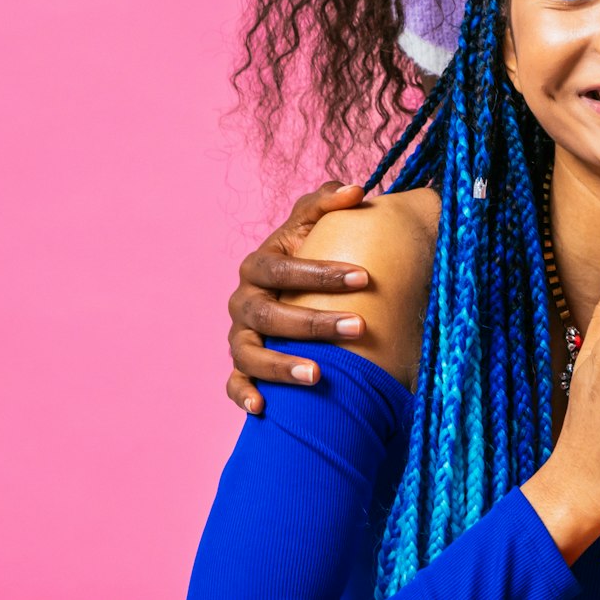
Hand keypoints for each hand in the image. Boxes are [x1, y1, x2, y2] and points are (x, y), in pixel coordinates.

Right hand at [225, 181, 374, 412]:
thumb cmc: (310, 252)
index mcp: (258, 266)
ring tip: (318, 375)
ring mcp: (240, 336)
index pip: (282, 269)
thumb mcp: (315, 224)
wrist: (297, 288)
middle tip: (359, 328)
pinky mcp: (242, 366)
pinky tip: (264, 408)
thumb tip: (356, 191)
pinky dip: (244, 395)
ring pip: (248, 354)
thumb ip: (329, 201)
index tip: (365, 278)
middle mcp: (243, 302)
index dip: (321, 273)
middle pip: (267, 315)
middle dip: (313, 323)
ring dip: (279, 366)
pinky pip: (234, 384)